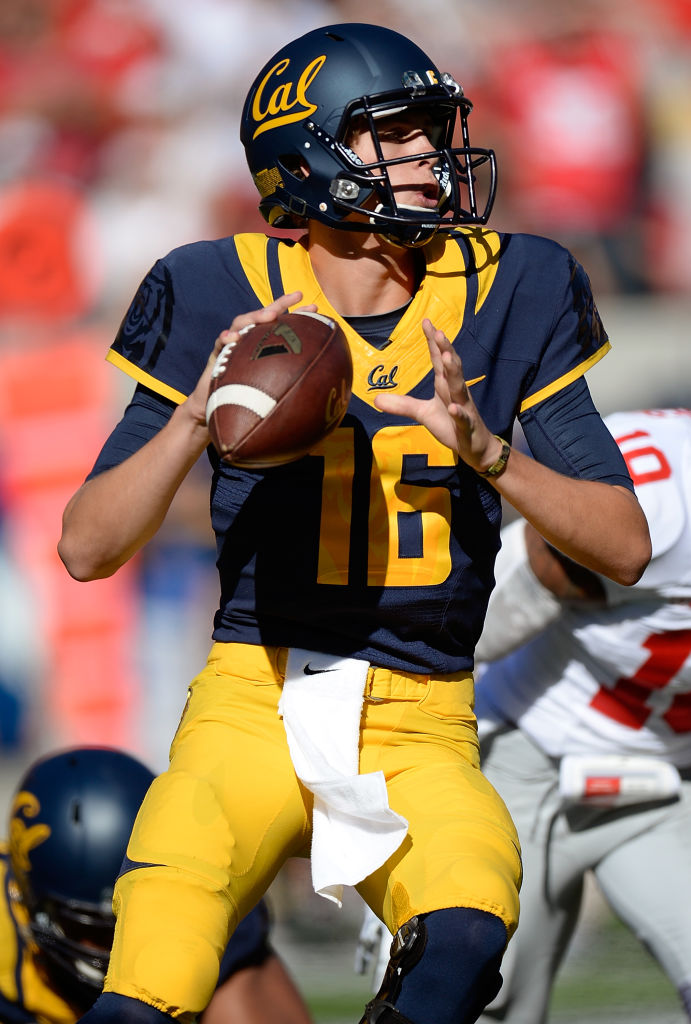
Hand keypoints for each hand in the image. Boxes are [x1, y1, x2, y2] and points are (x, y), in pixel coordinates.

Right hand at [180, 292, 317, 436]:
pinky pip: (220, 343)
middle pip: (263, 317)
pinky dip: (226, 338)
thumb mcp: (272, 392)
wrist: (218, 409)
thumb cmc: (247, 402)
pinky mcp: (217, 355)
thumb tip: (322, 402)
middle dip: (280, 304)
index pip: (281, 326)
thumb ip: (289, 386)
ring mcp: (233, 345)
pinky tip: (232, 338)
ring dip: (255, 316)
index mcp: (263, 346)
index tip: (314, 306)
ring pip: (242, 322)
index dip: (297, 314)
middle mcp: (248, 341)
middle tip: (296, 297)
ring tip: (270, 315)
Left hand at [374, 319, 502, 471]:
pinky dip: (458, 413)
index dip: (433, 341)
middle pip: (451, 367)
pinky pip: (462, 418)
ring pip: (460, 387)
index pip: (438, 360)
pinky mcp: (466, 426)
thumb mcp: (423, 414)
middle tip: (439, 332)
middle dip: (446, 349)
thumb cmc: (450, 425)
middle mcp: (456, 392)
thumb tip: (376, 399)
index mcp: (445, 385)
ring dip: (454, 372)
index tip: (426, 321)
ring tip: (447, 357)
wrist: (474, 447)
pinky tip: (452, 408)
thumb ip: (402, 405)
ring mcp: (463, 408)